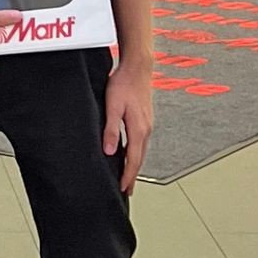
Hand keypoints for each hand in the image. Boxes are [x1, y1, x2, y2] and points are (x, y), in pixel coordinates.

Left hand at [103, 58, 153, 194]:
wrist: (138, 67)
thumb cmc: (124, 83)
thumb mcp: (112, 106)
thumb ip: (111, 129)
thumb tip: (110, 151)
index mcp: (139, 129)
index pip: (133, 160)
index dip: (128, 176)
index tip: (123, 189)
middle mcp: (146, 129)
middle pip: (139, 159)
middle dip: (132, 176)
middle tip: (126, 190)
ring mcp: (147, 124)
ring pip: (141, 151)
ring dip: (135, 165)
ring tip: (128, 177)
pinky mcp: (145, 119)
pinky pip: (141, 142)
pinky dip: (136, 153)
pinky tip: (130, 154)